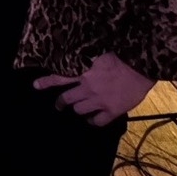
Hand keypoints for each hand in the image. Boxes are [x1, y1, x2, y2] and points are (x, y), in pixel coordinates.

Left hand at [34, 52, 155, 126]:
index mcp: (83, 72)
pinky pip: (97, 122)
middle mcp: (88, 88)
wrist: (141, 66)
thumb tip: (76, 59)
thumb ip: (85, 59)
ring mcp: (99, 101)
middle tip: (59, 105)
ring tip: (79, 109)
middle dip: (61, 103)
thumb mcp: (98, 53)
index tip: (35, 86)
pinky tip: (92, 119)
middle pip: (67, 99)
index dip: (46, 82)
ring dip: (78, 110)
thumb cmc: (121, 55)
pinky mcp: (112, 111)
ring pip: (79, 111)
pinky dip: (93, 121)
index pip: (59, 77)